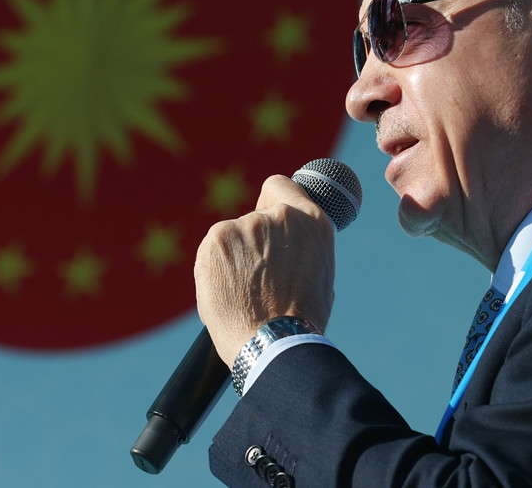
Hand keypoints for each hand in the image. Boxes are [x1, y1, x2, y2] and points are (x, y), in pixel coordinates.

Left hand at [193, 174, 336, 364]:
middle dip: (254, 243)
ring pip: (232, 237)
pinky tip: (228, 294)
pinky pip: (212, 251)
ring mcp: (245, 225)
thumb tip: (288, 241)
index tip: (268, 220)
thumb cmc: (300, 320)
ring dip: (234, 258)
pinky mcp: (217, 239)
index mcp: (311, 221)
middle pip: (255, 218)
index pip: (281, 186)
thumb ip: (302, 245)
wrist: (273, 345)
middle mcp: (279, 216)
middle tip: (259, 279)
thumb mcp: (319, 273)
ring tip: (245, 293)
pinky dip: (215, 269)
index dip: (272, 203)